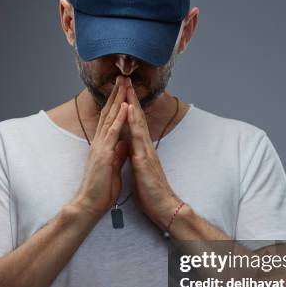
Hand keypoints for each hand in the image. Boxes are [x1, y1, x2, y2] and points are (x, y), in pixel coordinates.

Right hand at [72, 76, 129, 217]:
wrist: (90, 204)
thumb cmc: (101, 189)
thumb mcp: (112, 167)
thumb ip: (117, 153)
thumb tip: (123, 143)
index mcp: (103, 145)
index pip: (110, 119)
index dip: (116, 103)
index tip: (123, 90)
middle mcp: (100, 142)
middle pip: (108, 112)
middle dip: (116, 94)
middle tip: (122, 77)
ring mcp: (100, 146)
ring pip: (110, 117)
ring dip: (118, 99)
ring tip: (124, 83)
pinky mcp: (103, 153)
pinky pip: (113, 132)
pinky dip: (120, 117)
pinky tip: (126, 105)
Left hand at [126, 84, 182, 228]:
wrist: (162, 206)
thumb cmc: (150, 191)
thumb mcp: (139, 169)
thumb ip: (135, 156)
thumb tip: (129, 147)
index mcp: (141, 149)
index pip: (134, 123)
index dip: (128, 106)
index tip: (123, 91)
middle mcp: (145, 146)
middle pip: (137, 117)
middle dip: (131, 98)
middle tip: (125, 80)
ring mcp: (146, 151)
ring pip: (138, 122)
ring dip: (132, 103)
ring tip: (127, 87)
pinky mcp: (144, 159)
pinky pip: (137, 137)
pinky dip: (133, 122)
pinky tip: (129, 111)